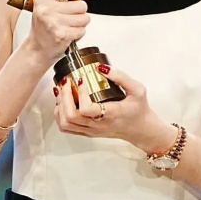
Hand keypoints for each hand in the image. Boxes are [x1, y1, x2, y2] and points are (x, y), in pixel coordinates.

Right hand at [26, 0, 93, 62]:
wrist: (37, 49)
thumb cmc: (45, 28)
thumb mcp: (50, 6)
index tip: (71, 2)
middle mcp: (47, 9)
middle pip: (81, 5)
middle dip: (79, 13)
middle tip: (67, 19)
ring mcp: (54, 22)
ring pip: (85, 18)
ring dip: (79, 24)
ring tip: (68, 27)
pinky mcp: (63, 34)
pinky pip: (82, 30)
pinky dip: (78, 34)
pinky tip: (68, 35)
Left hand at [53, 65, 174, 153]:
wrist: (141, 130)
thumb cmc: (139, 109)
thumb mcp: (138, 90)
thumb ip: (122, 77)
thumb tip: (101, 67)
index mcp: (110, 114)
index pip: (86, 109)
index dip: (79, 94)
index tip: (81, 80)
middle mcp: (98, 125)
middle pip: (70, 116)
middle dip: (64, 97)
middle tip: (66, 82)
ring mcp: (91, 130)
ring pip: (65, 123)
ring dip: (60, 106)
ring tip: (62, 91)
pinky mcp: (87, 132)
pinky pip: (67, 128)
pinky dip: (60, 115)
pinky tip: (63, 102)